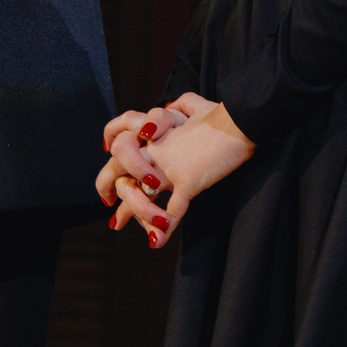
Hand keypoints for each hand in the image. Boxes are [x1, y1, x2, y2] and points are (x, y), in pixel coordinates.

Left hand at [98, 93, 248, 248]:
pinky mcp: (188, 182)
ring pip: (140, 194)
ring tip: (129, 227)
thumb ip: (181, 105)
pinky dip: (164, 228)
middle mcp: (155, 152)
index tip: (114, 175)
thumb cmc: (219, 115)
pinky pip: (172, 210)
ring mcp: (169, 168)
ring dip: (135, 213)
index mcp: (155, 135)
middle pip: (118, 170)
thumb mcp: (195, 105)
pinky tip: (157, 242)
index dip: (113, 162)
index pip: (122, 148)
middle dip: (108, 189)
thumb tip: (175, 106)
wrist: (238, 123)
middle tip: (111, 208)